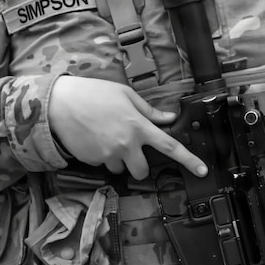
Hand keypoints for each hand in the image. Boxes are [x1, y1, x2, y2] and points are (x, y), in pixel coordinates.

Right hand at [48, 75, 207, 180]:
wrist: (60, 103)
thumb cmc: (94, 93)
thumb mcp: (125, 95)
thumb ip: (148, 110)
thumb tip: (168, 117)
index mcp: (138, 126)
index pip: (170, 146)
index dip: (189, 160)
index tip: (203, 170)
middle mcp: (126, 144)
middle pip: (142, 170)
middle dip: (138, 163)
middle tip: (128, 147)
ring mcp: (108, 155)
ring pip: (120, 168)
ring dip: (117, 158)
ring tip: (104, 136)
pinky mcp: (92, 162)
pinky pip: (102, 164)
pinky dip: (100, 154)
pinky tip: (92, 137)